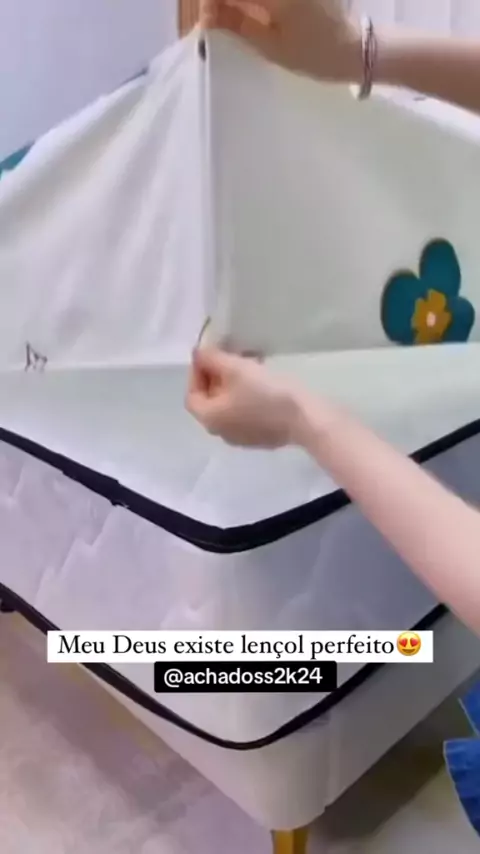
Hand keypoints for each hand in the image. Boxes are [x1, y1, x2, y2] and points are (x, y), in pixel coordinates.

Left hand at [186, 347, 301, 447]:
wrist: (305, 419)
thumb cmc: (265, 392)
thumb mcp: (235, 368)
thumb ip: (212, 358)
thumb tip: (198, 354)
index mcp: (210, 418)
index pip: (192, 395)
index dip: (196, 373)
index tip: (209, 355)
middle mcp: (221, 432)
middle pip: (211, 401)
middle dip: (216, 376)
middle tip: (229, 357)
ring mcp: (242, 438)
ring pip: (230, 406)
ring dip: (233, 385)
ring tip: (248, 365)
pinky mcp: (261, 437)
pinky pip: (246, 413)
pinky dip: (247, 396)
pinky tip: (262, 382)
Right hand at [200, 0, 361, 83]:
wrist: (356, 48)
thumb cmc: (314, 54)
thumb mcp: (271, 46)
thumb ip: (236, 24)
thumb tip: (206, 15)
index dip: (211, 1)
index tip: (206, 19)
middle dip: (222, 0)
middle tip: (216, 16)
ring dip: (238, 2)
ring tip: (233, 14)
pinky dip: (256, 3)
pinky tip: (250, 11)